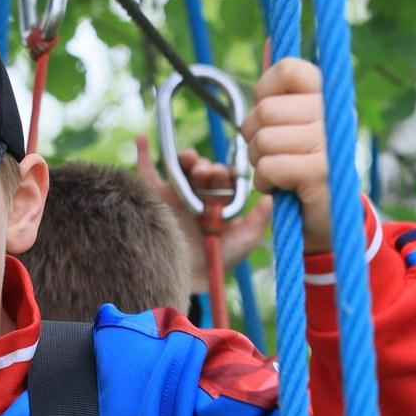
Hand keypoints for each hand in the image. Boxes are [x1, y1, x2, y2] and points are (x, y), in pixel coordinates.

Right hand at [134, 135, 267, 270]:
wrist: (190, 278)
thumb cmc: (220, 261)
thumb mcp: (245, 239)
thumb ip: (259, 218)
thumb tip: (273, 196)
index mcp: (220, 200)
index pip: (224, 178)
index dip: (226, 173)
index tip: (227, 175)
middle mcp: (199, 194)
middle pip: (203, 170)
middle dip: (207, 167)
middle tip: (208, 173)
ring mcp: (177, 195)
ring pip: (181, 168)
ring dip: (186, 159)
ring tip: (190, 159)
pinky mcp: (155, 199)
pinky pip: (146, 173)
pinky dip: (143, 154)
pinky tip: (142, 137)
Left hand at [244, 57, 332, 246]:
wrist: (330, 218)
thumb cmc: (304, 164)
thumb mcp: (293, 121)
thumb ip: (281, 85)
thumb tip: (270, 40)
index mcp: (328, 95)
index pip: (287, 69)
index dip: (264, 90)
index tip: (271, 114)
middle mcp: (333, 114)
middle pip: (266, 109)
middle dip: (255, 136)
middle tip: (271, 152)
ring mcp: (330, 143)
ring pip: (264, 139)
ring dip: (259, 161)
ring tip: (277, 171)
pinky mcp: (321, 173)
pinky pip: (270, 166)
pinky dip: (266, 181)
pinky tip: (281, 188)